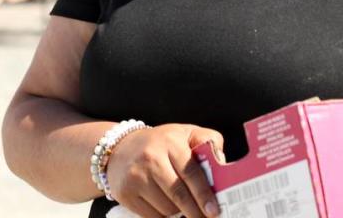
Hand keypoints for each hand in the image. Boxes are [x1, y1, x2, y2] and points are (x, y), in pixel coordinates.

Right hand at [104, 123, 222, 217]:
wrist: (120, 148)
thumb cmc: (161, 143)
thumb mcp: (185, 133)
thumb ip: (207, 141)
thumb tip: (222, 164)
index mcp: (170, 142)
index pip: (190, 172)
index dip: (204, 194)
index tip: (214, 210)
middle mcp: (151, 158)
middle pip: (178, 193)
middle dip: (195, 211)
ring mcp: (136, 177)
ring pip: (166, 208)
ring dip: (179, 212)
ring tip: (186, 208)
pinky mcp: (125, 193)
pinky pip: (151, 215)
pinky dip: (164, 216)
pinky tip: (169, 209)